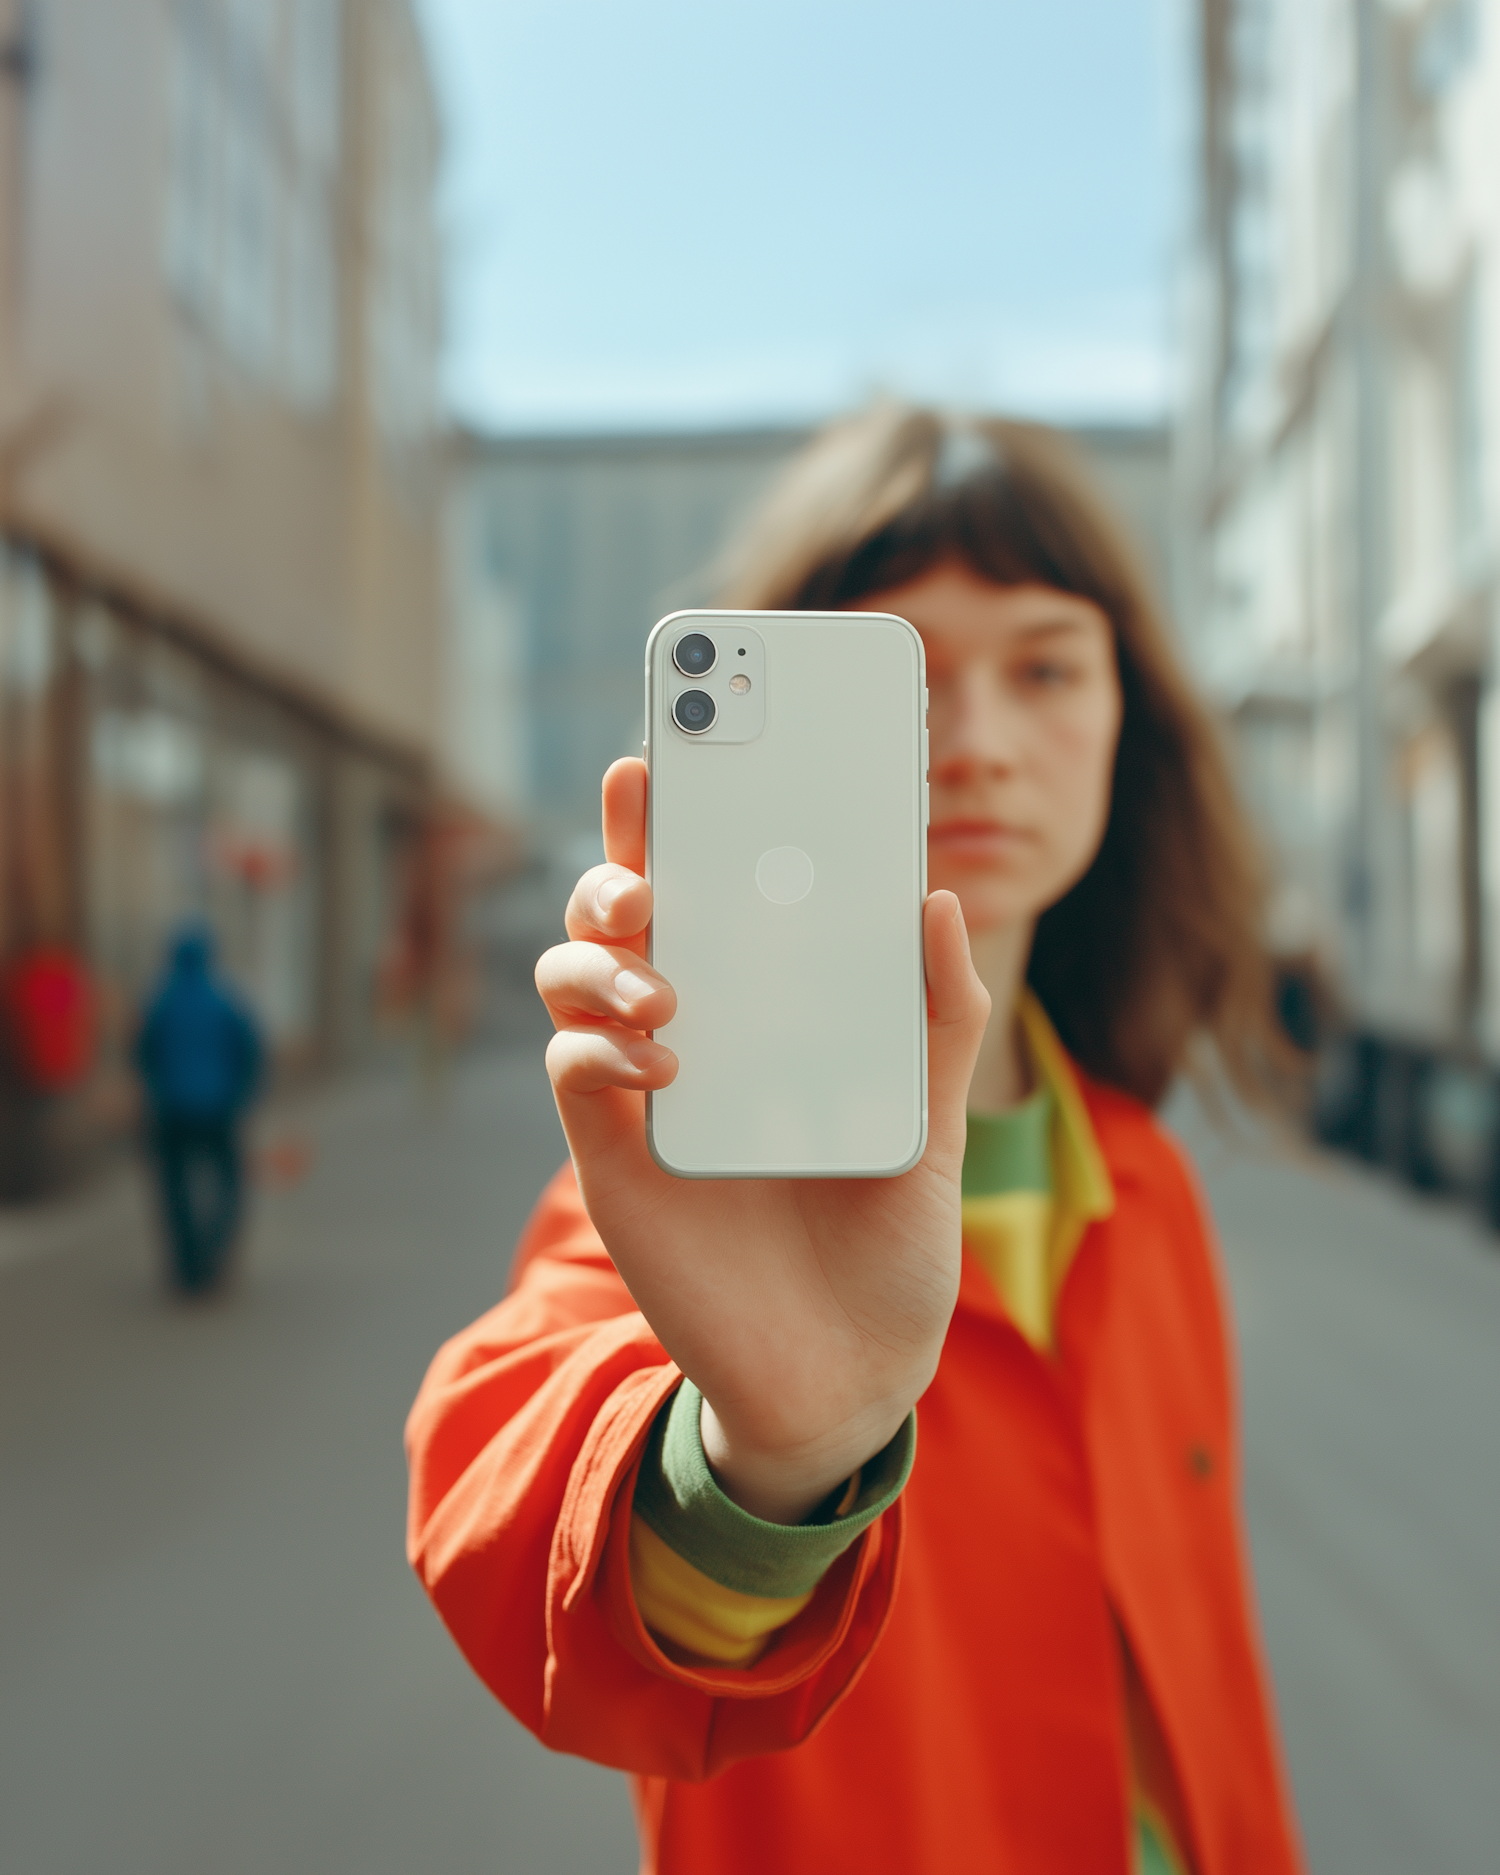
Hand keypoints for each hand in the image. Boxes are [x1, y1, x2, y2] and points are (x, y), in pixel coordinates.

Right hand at [535, 758, 990, 1522]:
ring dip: (601, 952)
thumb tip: (939, 897)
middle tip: (653, 859)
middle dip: (619, 859)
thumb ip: (939, 1021)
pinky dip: (602, 1050)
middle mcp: (695, 1031)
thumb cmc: (888, 1244)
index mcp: (769, 1008)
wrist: (848, 1376)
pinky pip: (572, 1073)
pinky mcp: (614, 1159)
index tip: (676, 744)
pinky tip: (670, 1066)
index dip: (684, 812)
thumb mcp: (936, 1125)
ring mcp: (644, 1091)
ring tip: (665, 980)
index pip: (715, 887)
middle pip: (621, 910)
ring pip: (571, 976)